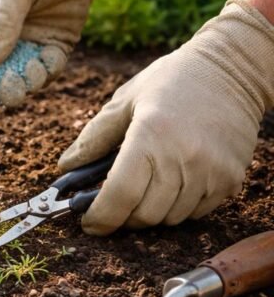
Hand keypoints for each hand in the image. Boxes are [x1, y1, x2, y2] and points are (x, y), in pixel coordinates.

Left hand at [59, 0, 273, 234]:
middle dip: (122, 216)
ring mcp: (211, 172)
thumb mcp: (125, 101)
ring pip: (169, 218)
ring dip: (150, 212)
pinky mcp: (230, 180)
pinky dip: (177, 208)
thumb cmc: (172, 81)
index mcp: (150, 135)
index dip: (100, 217)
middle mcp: (183, 157)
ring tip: (144, 187)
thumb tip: (65, 166)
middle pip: (144, 214)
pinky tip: (172, 183)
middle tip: (113, 203)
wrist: (231, 72)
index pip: (120, 195)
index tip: (89, 224)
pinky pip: (196, 213)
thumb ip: (93, 137)